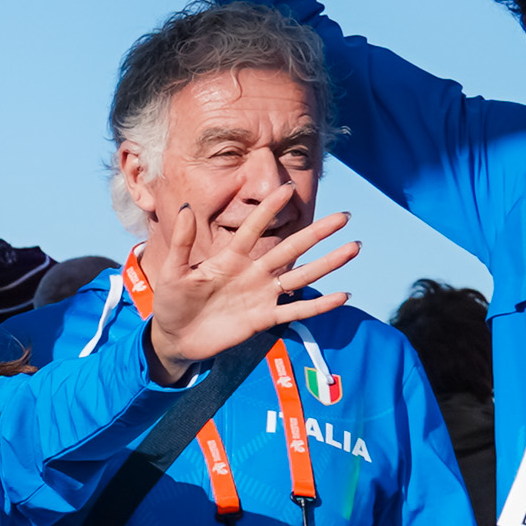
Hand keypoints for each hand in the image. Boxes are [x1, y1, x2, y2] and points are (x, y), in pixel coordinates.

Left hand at [137, 203, 358, 373]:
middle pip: (291, 248)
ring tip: (353, 248)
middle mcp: (253, 272)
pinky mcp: (263, 319)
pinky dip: (319, 305)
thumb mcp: (172, 271)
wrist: (175, 338)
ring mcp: (261, 295)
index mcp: (231, 258)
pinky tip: (344, 295)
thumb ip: (182, 242)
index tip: (289, 188)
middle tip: (344, 217)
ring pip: (301, 276)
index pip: (255, 228)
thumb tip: (185, 208)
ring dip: (327, 263)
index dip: (270, 209)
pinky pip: (296, 311)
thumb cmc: (172, 302)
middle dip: (317, 233)